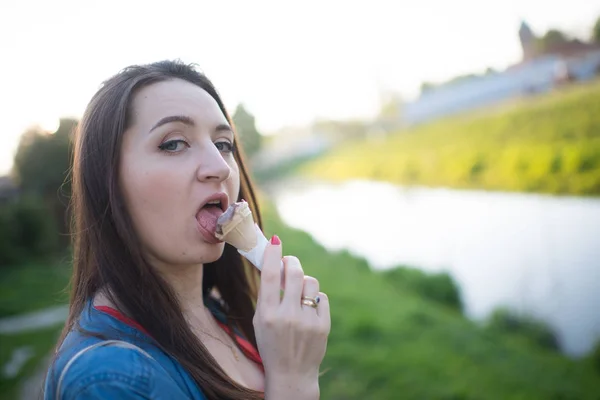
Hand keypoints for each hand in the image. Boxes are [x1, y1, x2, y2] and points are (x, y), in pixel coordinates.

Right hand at [253, 235, 330, 399]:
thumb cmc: (271, 343)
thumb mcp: (259, 320)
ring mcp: (307, 321)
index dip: (273, 254)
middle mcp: (287, 316)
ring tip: (298, 290)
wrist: (291, 374)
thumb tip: (274, 263)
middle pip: (294, 273)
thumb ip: (266, 295)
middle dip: (292, 261)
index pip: (270, 275)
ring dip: (303, 281)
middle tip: (289, 261)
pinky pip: (321, 297)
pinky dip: (314, 298)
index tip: (276, 241)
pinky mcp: (323, 325)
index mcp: (267, 314)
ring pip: (310, 282)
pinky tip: (308, 308)